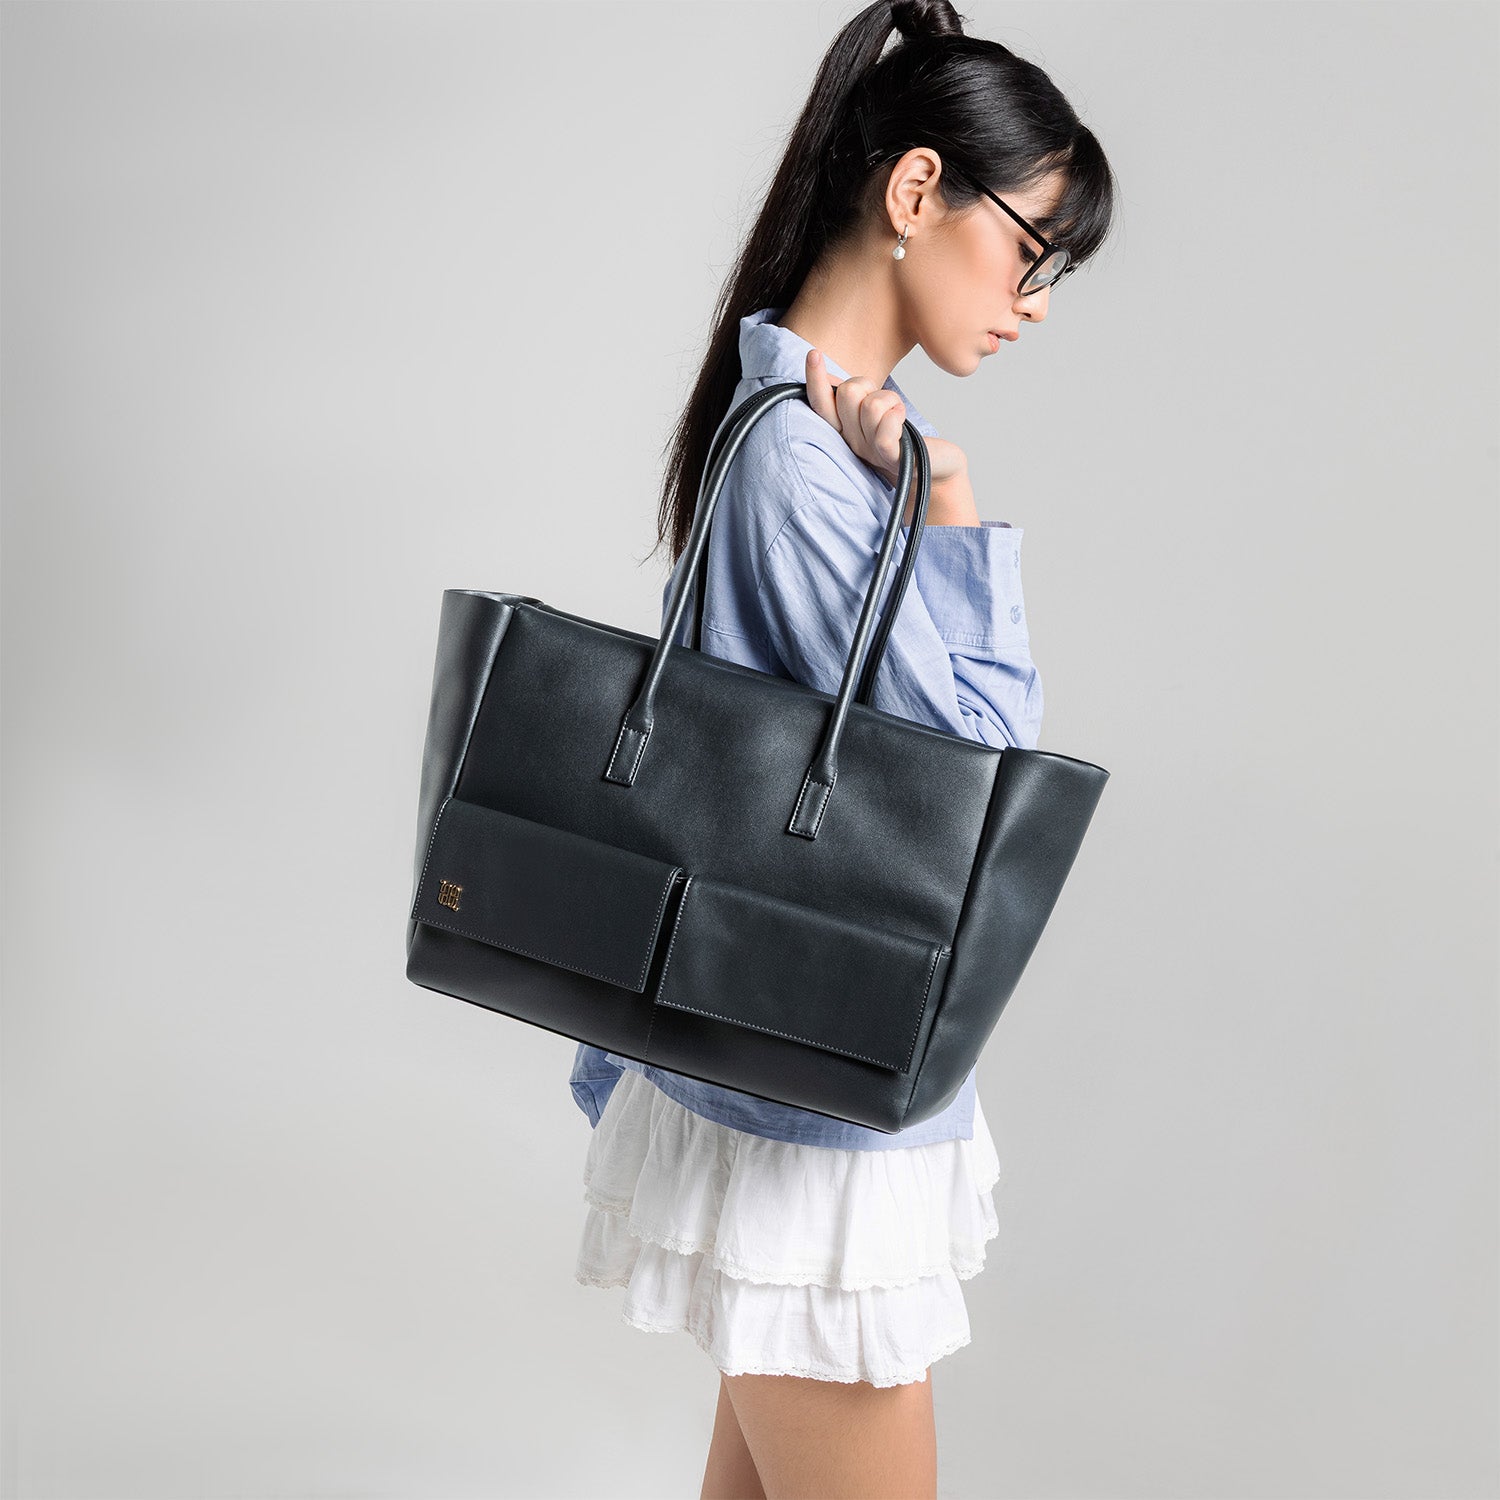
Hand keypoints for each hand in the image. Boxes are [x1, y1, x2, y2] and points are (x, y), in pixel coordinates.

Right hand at [804, 349, 974, 525]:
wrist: (935, 469)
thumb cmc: (904, 438)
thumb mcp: (873, 415)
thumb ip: (853, 399)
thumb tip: (829, 375)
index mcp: (845, 430)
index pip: (820, 404)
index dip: (814, 379)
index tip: (814, 353)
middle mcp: (852, 441)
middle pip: (848, 392)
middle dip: (869, 386)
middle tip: (884, 402)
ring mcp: (871, 451)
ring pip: (870, 405)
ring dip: (890, 401)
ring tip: (898, 415)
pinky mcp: (892, 456)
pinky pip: (886, 425)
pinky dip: (897, 414)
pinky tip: (903, 424)